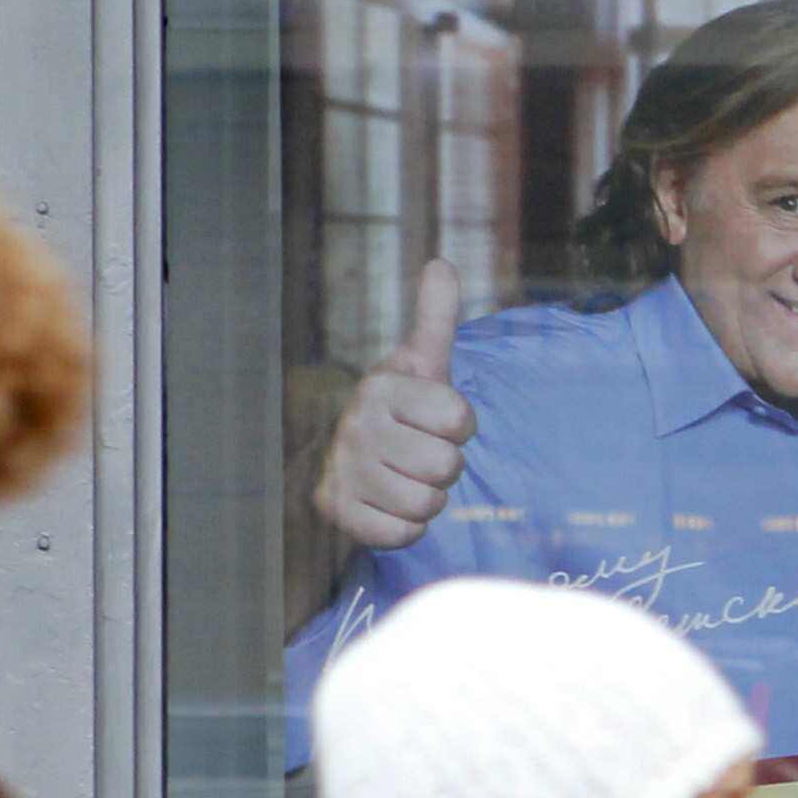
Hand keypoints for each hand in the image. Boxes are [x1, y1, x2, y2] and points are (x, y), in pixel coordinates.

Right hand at [313, 260, 475, 550]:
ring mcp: (342, 469)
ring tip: (407, 477)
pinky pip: (400, 534)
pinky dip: (405, 527)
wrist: (358, 456)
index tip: (438, 421)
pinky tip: (390, 504)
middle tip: (421, 453)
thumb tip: (441, 263)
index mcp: (381, 386)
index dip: (460, 426)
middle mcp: (354, 425)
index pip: (461, 420)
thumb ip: (436, 317)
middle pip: (446, 467)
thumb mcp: (423, 363)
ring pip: (426, 504)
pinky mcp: (336, 510)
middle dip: (445, 465)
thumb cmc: (403, 408)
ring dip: (428, 498)